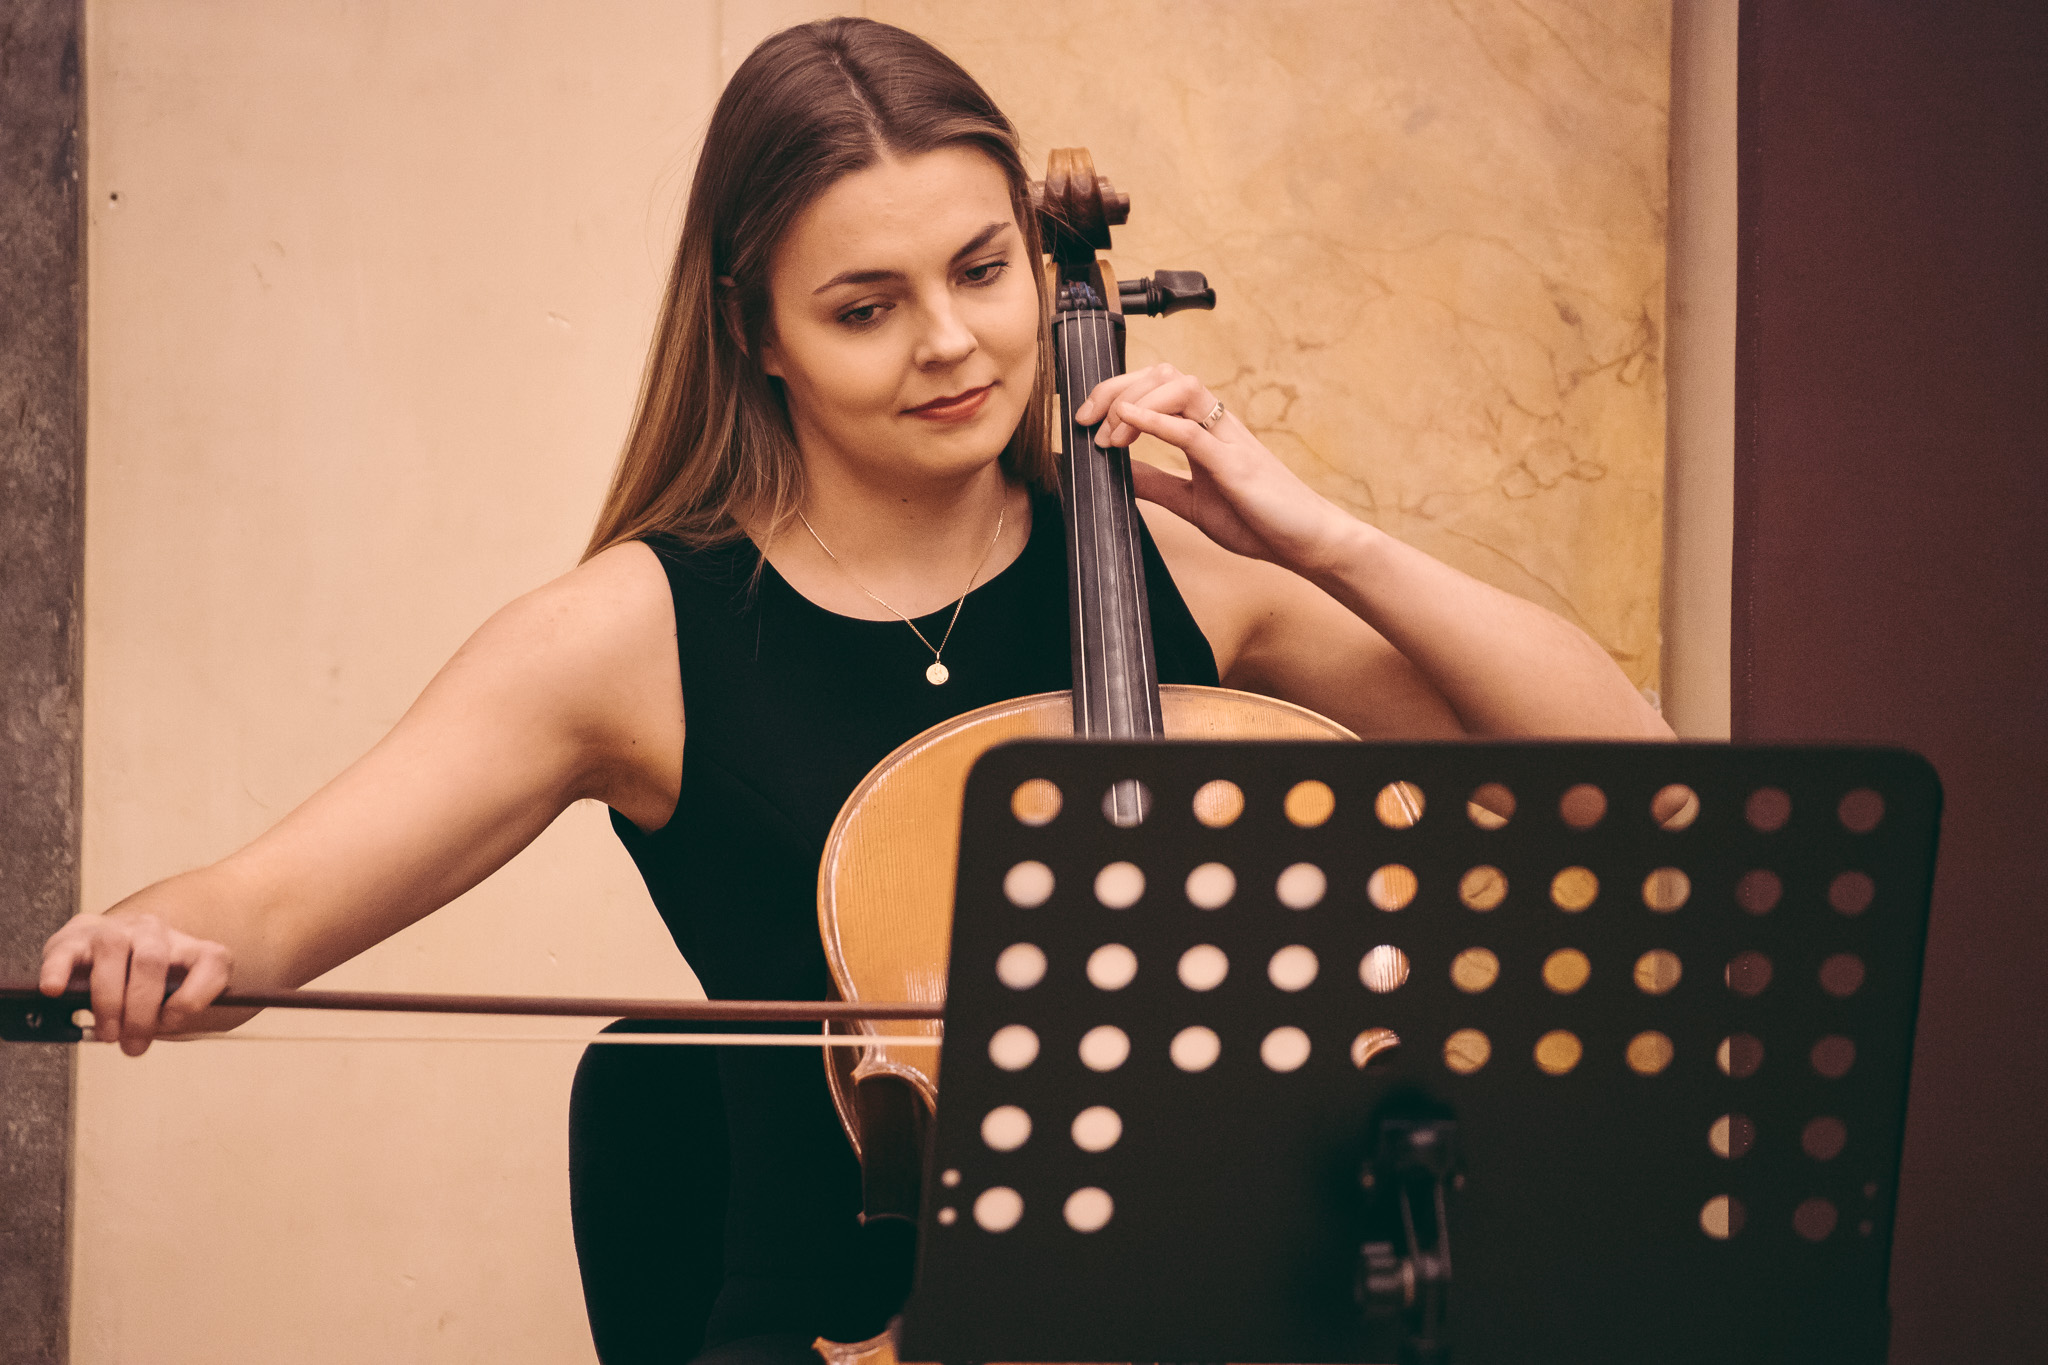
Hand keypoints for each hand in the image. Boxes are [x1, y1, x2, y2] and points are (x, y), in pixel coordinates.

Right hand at [39, 911, 233, 1054]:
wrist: (110, 951)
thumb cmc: (144, 988)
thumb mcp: (169, 1002)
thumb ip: (169, 1016)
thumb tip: (142, 1038)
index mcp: (189, 948)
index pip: (212, 961)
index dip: (195, 997)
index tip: (172, 1024)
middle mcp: (154, 932)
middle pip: (152, 962)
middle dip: (142, 1012)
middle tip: (132, 1045)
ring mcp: (115, 930)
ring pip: (113, 952)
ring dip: (109, 1000)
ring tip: (108, 1034)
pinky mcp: (75, 936)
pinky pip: (66, 949)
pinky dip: (58, 970)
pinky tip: (54, 990)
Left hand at [1072, 363, 1361, 575]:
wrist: (1305, 543)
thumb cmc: (1258, 520)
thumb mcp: (1190, 501)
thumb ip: (1156, 482)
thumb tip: (1117, 471)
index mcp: (1205, 429)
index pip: (1156, 386)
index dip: (1116, 392)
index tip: (1086, 421)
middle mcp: (1216, 423)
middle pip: (1163, 375)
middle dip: (1116, 388)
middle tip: (1085, 421)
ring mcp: (1227, 438)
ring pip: (1179, 388)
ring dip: (1135, 403)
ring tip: (1108, 436)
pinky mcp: (1235, 462)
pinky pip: (1192, 429)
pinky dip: (1156, 421)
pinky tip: (1128, 423)